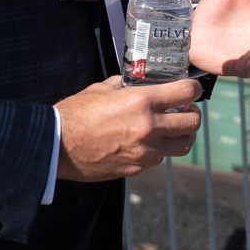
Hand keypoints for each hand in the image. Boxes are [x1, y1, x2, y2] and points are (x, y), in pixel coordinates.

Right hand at [56, 76, 202, 180]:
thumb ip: (127, 85)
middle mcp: (149, 127)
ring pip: (182, 145)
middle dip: (192, 113)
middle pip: (192, 122)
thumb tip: (140, 81)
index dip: (193, 89)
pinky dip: (159, 149)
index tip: (190, 89)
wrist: (57, 146)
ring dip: (182, 135)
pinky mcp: (137, 168)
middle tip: (185, 110)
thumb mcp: (103, 88)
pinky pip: (159, 158)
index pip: (186, 92)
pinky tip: (147, 142)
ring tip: (174, 129)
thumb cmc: (76, 113)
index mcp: (142, 102)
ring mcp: (145, 151)